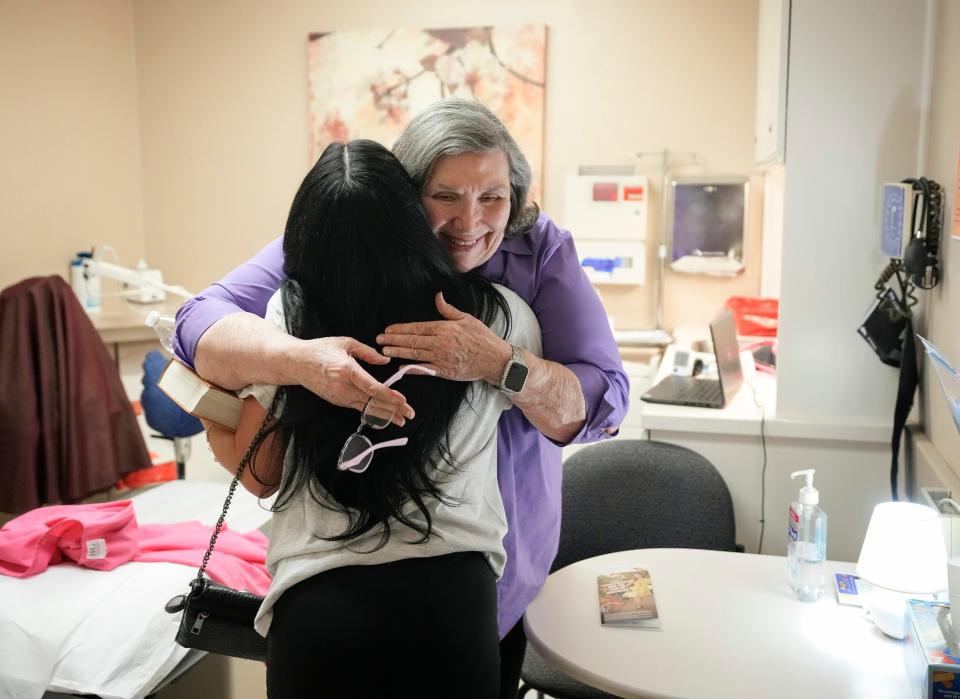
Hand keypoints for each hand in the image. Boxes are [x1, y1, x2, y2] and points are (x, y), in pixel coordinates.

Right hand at [294, 337, 413, 425]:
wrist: (296, 363)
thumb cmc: (320, 349)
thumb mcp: (345, 343)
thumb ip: (367, 352)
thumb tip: (385, 361)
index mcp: (347, 370)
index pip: (372, 387)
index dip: (389, 396)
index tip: (403, 401)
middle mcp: (343, 387)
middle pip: (372, 402)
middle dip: (393, 410)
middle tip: (410, 414)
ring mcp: (339, 397)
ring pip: (366, 409)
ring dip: (385, 415)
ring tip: (401, 420)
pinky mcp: (337, 401)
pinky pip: (358, 408)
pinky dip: (372, 413)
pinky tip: (384, 417)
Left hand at [376, 292, 510, 383]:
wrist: (495, 359)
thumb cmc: (483, 337)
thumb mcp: (467, 318)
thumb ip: (448, 309)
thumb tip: (437, 296)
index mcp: (444, 328)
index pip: (416, 327)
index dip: (400, 329)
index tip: (387, 329)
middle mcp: (440, 343)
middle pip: (411, 340)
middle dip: (393, 340)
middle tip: (378, 340)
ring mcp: (441, 358)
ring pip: (414, 354)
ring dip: (397, 352)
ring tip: (384, 351)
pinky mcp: (445, 371)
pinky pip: (424, 369)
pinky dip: (412, 368)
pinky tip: (402, 366)